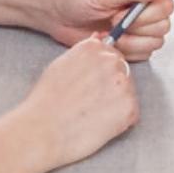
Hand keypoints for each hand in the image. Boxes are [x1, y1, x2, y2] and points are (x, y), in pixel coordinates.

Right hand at [15, 37, 137, 168]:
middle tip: (91, 103)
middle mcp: (111, 61)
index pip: (111, 55)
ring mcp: (123, 84)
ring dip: (116, 105)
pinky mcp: (130, 108)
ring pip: (128, 93)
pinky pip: (131, 114)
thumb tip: (98, 40)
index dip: (102, 74)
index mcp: (94, 48)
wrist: (42, 131)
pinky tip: (99, 125)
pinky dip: (120, 122)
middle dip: (111, 87)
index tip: (92, 85)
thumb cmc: (45, 103)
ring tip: (91, 115)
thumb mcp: (59, 65)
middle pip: (122, 72)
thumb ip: (83, 53)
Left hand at [40, 0, 173, 60]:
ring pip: (155, 42)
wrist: (57, 14)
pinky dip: (126, 52)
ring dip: (131, 42)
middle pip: (163, 25)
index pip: (165, 3)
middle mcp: (144, 6)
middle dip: (136, 28)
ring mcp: (139, 26)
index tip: (122, 13)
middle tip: (112, 21)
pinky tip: (108, 41)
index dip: (148, 14)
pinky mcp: (132, 43)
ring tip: (109, 33)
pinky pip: (143, 54)